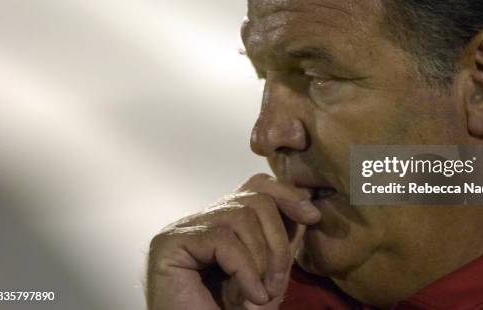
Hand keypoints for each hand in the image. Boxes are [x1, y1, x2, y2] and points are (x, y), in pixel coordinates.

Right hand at [146, 173, 321, 308]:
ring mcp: (183, 229)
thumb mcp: (269, 275)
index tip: (313, 217)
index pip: (257, 186)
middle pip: (254, 198)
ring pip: (241, 216)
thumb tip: (307, 207)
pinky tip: (248, 296)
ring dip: (261, 261)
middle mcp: (200, 219)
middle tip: (276, 285)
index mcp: (222, 222)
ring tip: (260, 296)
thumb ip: (282, 241)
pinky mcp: (170, 243)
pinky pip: (223, 240)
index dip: (287, 195)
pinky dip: (245, 270)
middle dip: (278, 241)